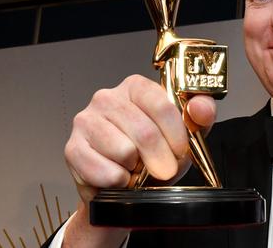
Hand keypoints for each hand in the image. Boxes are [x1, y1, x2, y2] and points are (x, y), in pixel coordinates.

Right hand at [62, 74, 215, 245]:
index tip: (181, 153)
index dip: (175, 135)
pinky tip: (119, 176)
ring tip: (136, 168)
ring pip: (124, 152)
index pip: (161, 105)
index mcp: (136, 87)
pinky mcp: (72, 148)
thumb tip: (200, 106)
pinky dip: (118, 181)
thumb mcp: (186, 133)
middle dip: (160, 159)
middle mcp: (107, 97)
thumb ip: (200, 116)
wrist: (126, 184)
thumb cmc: (155, 153)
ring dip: (136, 170)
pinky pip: (104, 170)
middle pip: (144, 132)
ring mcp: (86, 121)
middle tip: (163, 170)